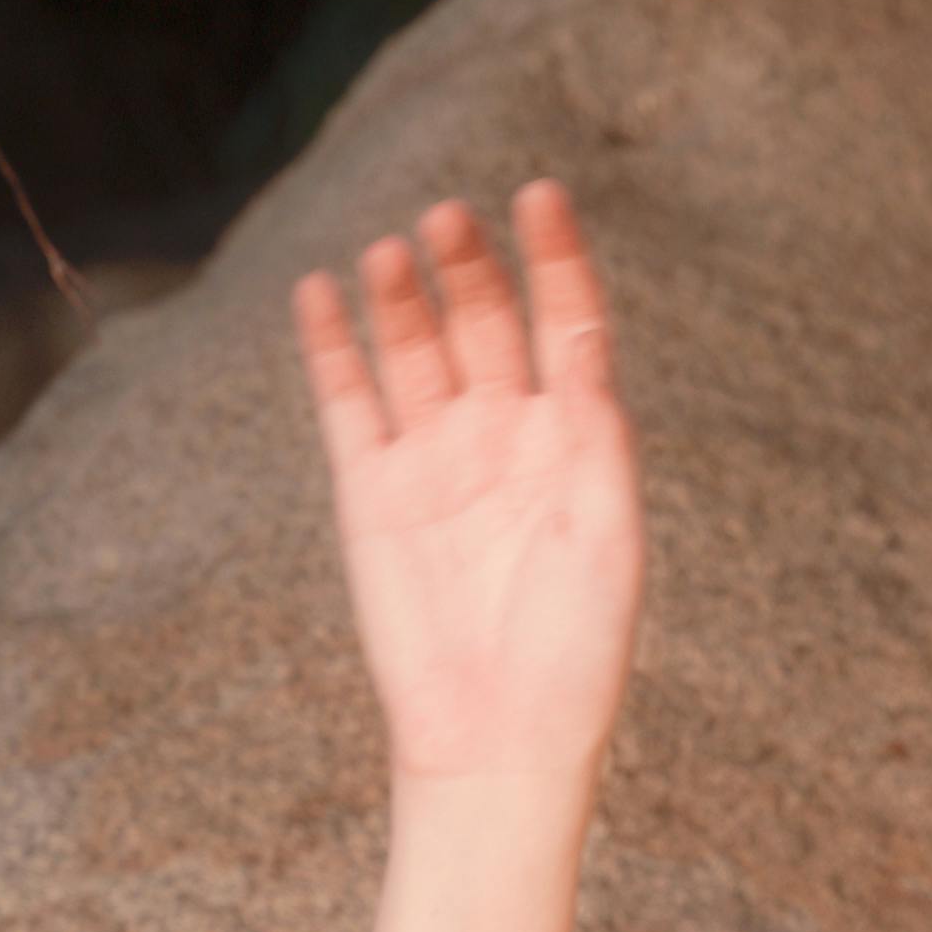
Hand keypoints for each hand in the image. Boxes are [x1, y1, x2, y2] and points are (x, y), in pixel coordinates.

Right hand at [289, 176, 644, 793]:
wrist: (495, 737)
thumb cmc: (573, 649)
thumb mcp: (607, 531)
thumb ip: (596, 433)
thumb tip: (581, 343)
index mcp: (574, 437)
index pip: (565, 320)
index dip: (555, 255)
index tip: (541, 194)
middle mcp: (503, 433)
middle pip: (484, 319)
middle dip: (470, 266)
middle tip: (450, 220)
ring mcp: (432, 458)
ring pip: (414, 348)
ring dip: (404, 293)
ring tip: (396, 249)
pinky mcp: (369, 491)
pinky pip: (347, 401)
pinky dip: (333, 345)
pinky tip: (324, 290)